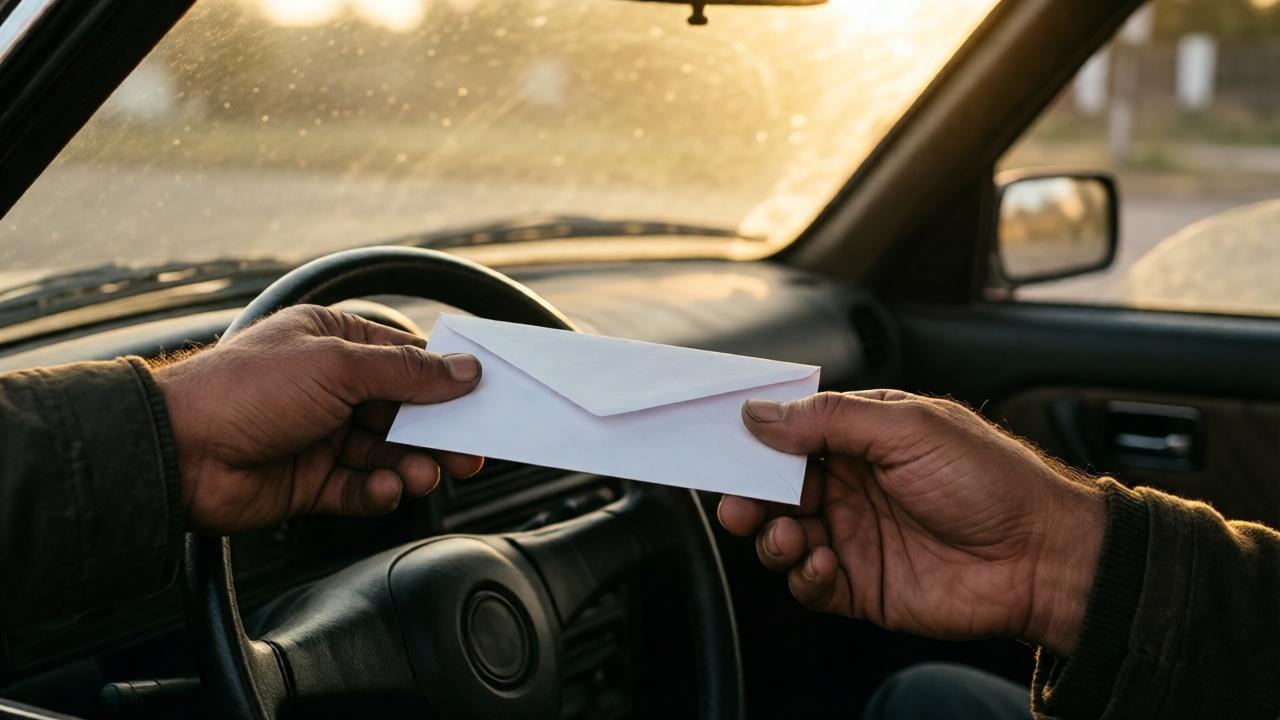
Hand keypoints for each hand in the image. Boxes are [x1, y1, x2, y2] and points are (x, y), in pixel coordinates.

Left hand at [154, 305, 483, 533]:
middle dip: (437, 432)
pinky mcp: (310, 481)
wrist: (177, 452)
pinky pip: (359, 488)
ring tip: (424, 474)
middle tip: (470, 452)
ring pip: (386, 453)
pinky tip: (384, 490)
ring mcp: (319, 435)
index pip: (404, 358)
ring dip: (410, 465)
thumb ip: (408, 372)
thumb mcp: (338, 365)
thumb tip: (464, 370)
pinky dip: (377, 492)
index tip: (482, 398)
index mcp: (332, 341)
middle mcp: (328, 386)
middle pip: (403, 410)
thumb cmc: (245, 389)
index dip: (445, 380)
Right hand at [717, 390, 1104, 656]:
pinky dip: (801, 575)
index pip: (792, 432)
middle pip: (776, 487)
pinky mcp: (861, 584)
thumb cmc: (990, 480)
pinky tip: (819, 564)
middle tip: (737, 502)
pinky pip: (809, 582)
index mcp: (862, 436)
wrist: (1042, 556)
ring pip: (783, 534)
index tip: (723, 441)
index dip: (756, 437)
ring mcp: (855, 534)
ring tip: (785, 536)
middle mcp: (852, 484)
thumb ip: (829, 420)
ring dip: (770, 536)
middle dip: (750, 494)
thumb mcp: (908, 428)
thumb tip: (761, 414)